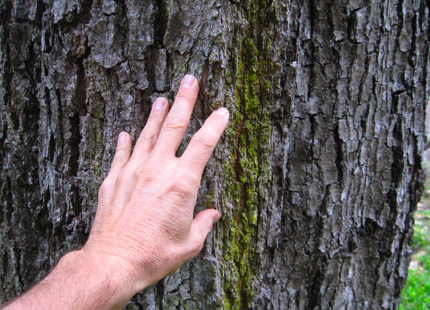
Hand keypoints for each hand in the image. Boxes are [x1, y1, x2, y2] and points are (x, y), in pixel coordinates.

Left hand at [80, 75, 228, 302]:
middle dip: (184, 101)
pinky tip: (126, 133)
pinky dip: (125, 142)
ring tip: (161, 100)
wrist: (113, 262)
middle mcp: (157, 171)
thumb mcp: (189, 244)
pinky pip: (121, 154)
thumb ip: (203, 224)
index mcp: (181, 184)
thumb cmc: (154, 255)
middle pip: (174, 127)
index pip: (203, 145)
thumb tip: (213, 215)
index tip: (222, 111)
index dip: (215, 124)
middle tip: (189, 80)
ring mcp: (133, 172)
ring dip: (156, 116)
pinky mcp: (113, 180)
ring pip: (147, 135)